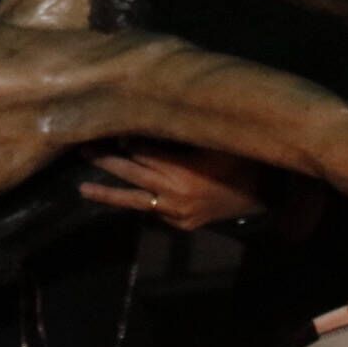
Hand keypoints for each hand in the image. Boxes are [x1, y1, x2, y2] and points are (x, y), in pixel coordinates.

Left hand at [78, 142, 264, 231]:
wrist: (266, 194)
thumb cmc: (242, 160)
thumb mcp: (213, 141)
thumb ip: (182, 134)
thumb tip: (151, 122)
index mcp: (181, 171)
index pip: (142, 152)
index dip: (124, 141)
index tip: (108, 129)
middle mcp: (173, 194)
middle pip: (131, 173)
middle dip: (105, 162)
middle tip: (81, 150)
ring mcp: (176, 213)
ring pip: (134, 201)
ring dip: (109, 193)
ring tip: (83, 189)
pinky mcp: (181, 224)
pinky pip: (152, 212)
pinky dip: (137, 203)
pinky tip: (120, 199)